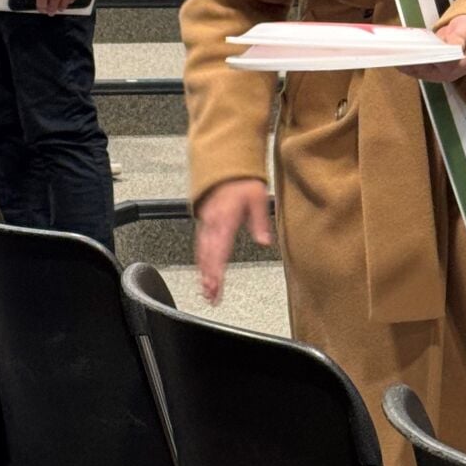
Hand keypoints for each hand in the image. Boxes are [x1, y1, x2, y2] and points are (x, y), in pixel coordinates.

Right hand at [195, 177, 272, 304]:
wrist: (225, 168)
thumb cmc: (241, 181)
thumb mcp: (257, 197)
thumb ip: (260, 221)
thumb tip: (264, 241)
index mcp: (224, 219)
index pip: (219, 250)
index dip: (216, 270)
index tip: (216, 286)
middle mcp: (212, 224)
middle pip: (207, 256)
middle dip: (208, 278)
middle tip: (211, 297)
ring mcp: (206, 225)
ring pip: (202, 253)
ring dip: (204, 273)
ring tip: (207, 292)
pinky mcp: (205, 224)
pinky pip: (200, 245)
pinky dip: (202, 261)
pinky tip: (204, 272)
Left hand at [399, 13, 465, 83]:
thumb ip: (460, 38)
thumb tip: (452, 46)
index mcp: (460, 65)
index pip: (441, 65)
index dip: (426, 60)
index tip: (412, 55)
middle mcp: (447, 72)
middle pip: (424, 70)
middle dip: (409, 62)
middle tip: (393, 53)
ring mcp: (436, 71)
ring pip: (416, 69)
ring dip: (403, 61)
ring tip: (388, 52)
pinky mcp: (429, 66)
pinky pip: (414, 64)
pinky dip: (404, 58)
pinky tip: (393, 51)